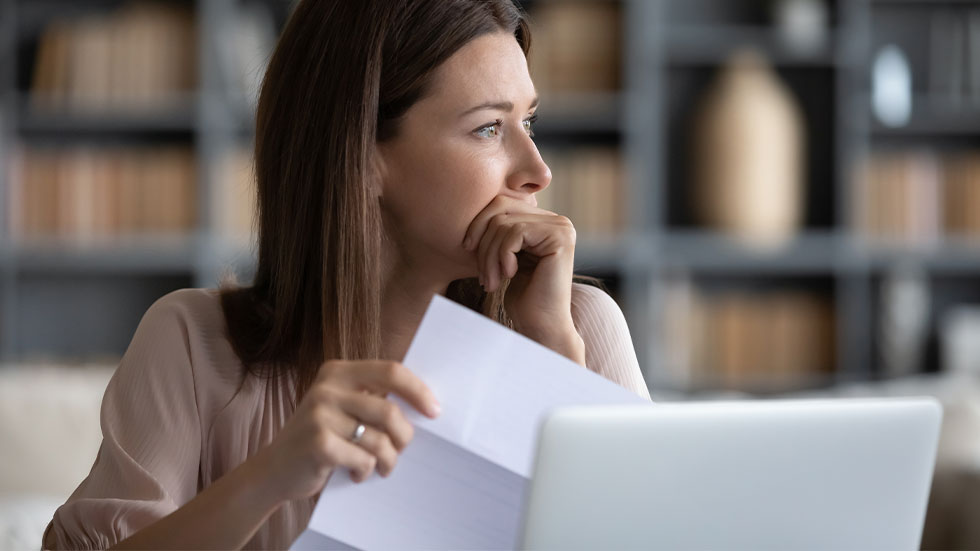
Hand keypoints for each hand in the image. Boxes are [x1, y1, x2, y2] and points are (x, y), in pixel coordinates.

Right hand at [249, 360, 440, 504]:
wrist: (274, 470)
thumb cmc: (320, 438)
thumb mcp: (342, 408)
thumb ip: (373, 399)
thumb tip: (426, 405)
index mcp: (337, 372)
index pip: (391, 371)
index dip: (418, 391)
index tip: (435, 411)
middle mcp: (327, 388)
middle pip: (389, 410)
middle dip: (404, 437)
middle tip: (401, 451)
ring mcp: (320, 415)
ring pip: (379, 440)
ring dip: (387, 460)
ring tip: (381, 467)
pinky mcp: (318, 443)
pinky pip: (364, 459)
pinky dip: (366, 471)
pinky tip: (357, 473)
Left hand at [461, 195, 583, 358]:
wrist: (541, 326)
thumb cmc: (522, 297)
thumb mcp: (506, 257)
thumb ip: (499, 231)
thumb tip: (473, 208)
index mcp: (544, 221)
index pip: (501, 203)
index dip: (478, 224)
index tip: (467, 250)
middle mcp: (557, 220)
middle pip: (501, 209)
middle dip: (483, 240)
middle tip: (481, 272)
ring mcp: (561, 227)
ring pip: (504, 223)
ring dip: (490, 255)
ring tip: (490, 281)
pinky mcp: (560, 237)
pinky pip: (515, 233)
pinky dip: (503, 256)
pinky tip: (508, 276)